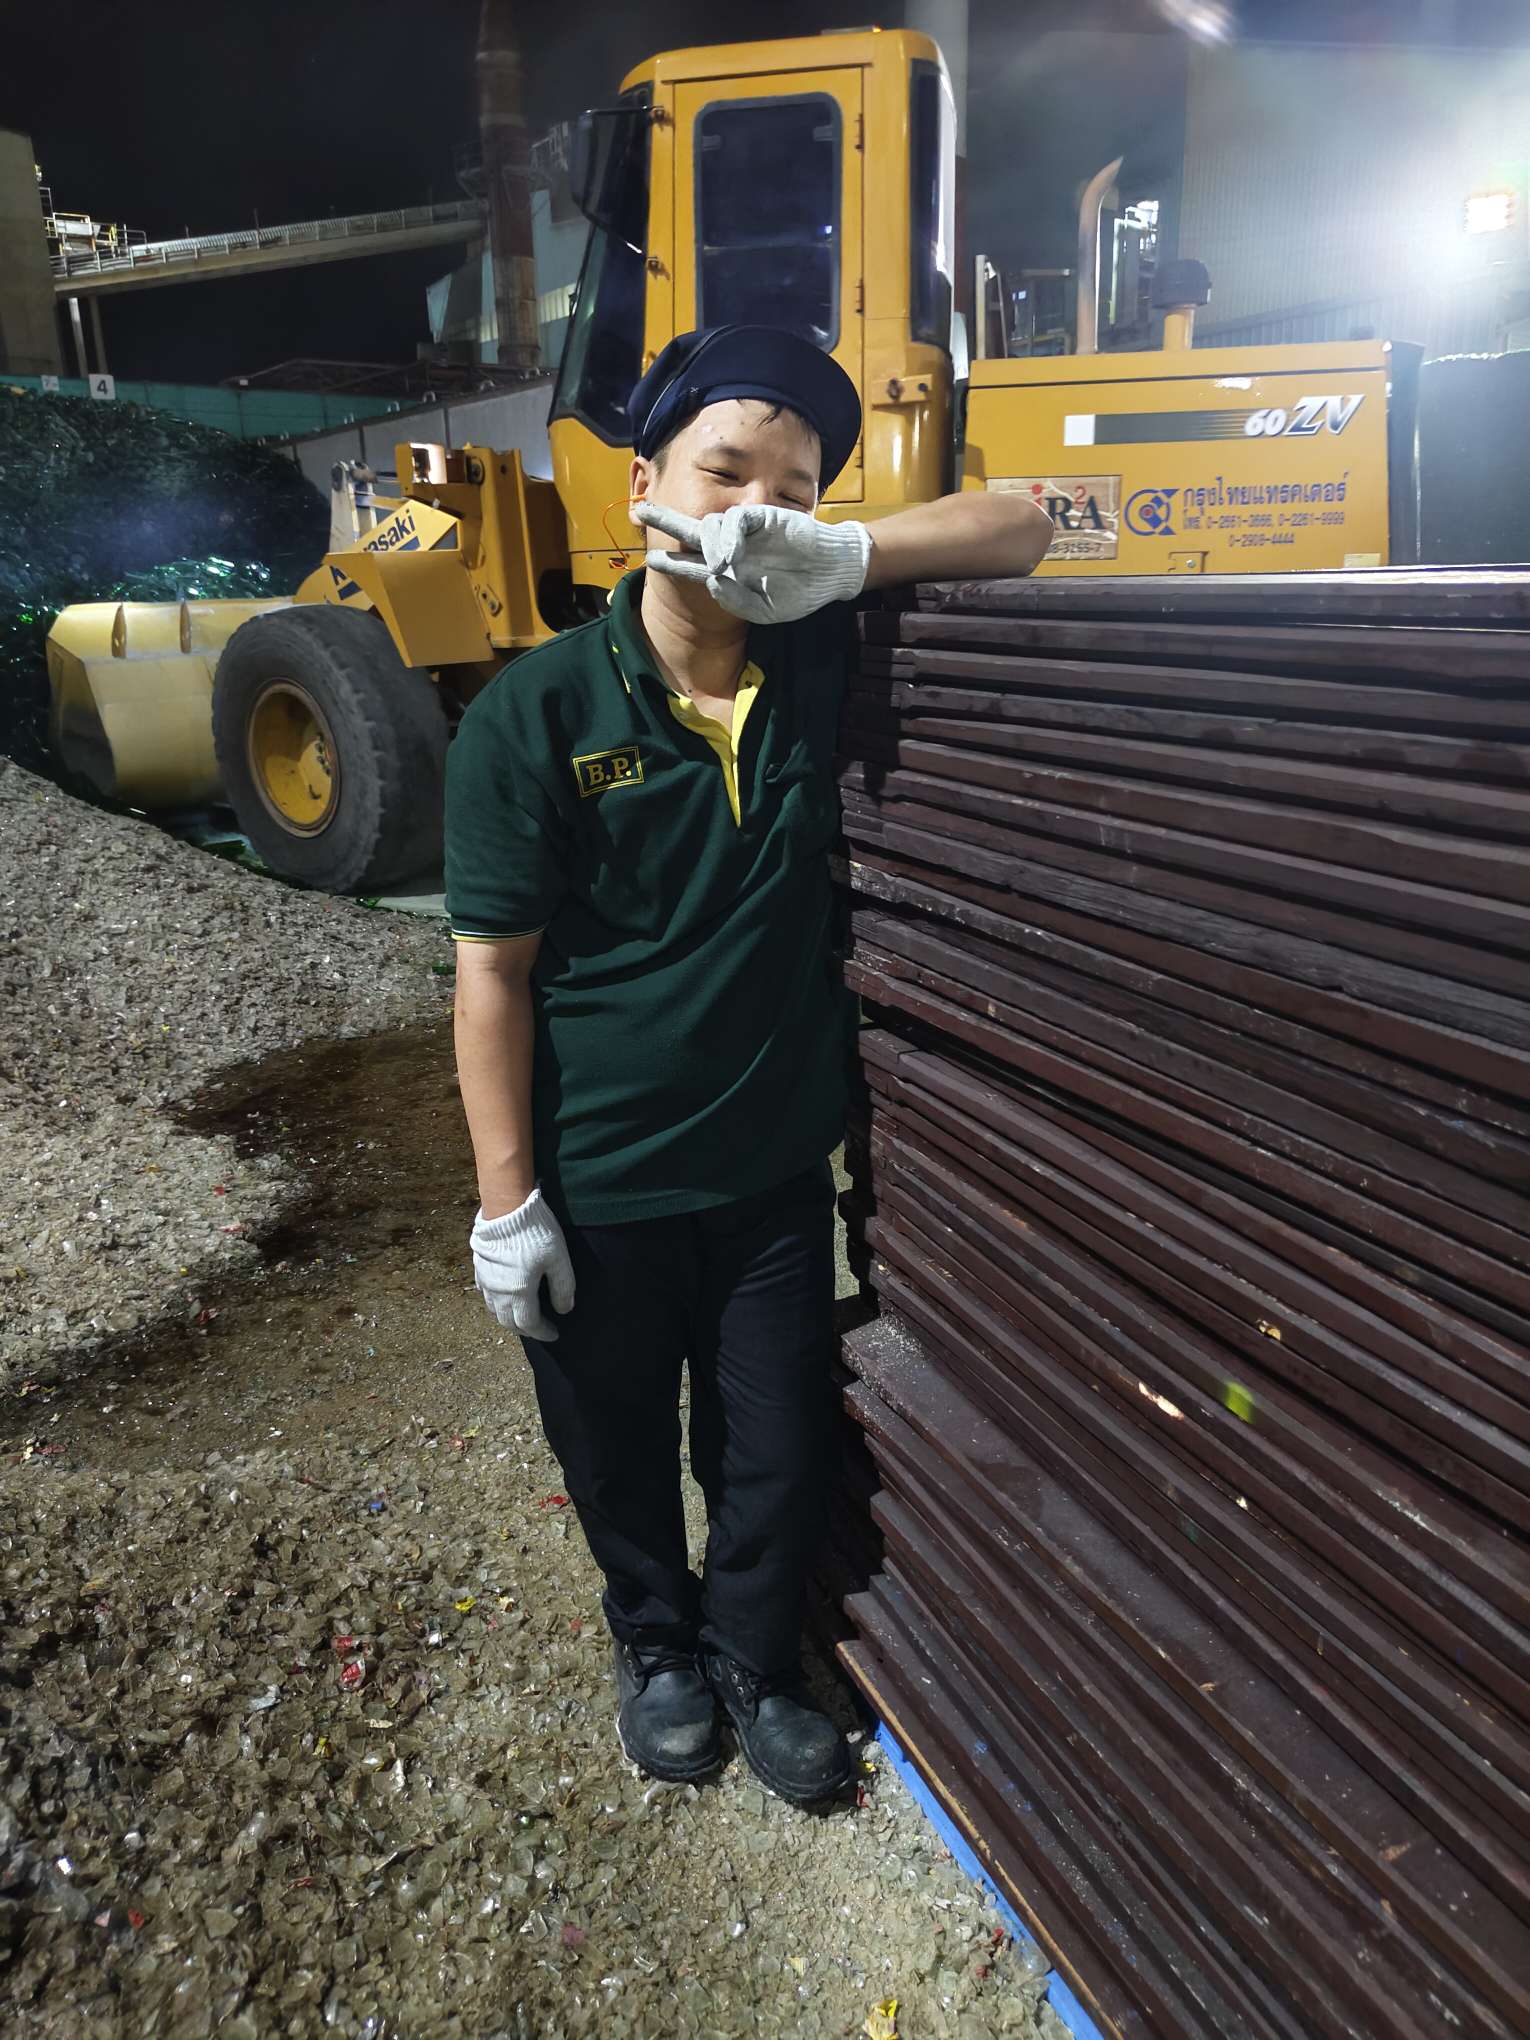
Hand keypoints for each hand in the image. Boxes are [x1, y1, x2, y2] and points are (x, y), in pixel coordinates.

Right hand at [470, 1186, 575, 1339]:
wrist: (505, 1206)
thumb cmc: (534, 1232)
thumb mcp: (558, 1258)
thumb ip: (563, 1287)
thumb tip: (564, 1309)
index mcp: (519, 1292)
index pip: (530, 1324)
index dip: (543, 1332)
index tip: (554, 1334)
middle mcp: (499, 1292)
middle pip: (508, 1321)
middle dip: (525, 1329)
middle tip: (538, 1328)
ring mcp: (486, 1279)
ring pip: (494, 1309)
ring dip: (508, 1317)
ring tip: (521, 1315)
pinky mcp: (479, 1266)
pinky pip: (485, 1293)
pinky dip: (495, 1301)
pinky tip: (501, 1295)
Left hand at [636, 501, 872, 623]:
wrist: (830, 573)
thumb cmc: (798, 592)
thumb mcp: (763, 609)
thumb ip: (734, 600)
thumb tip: (709, 579)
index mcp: (729, 571)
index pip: (692, 564)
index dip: (671, 562)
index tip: (650, 560)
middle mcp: (732, 548)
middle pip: (691, 530)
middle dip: (666, 521)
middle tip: (641, 511)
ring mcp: (746, 532)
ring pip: (711, 526)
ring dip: (708, 543)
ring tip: (719, 562)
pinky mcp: (762, 517)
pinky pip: (736, 520)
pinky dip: (729, 534)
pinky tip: (731, 553)